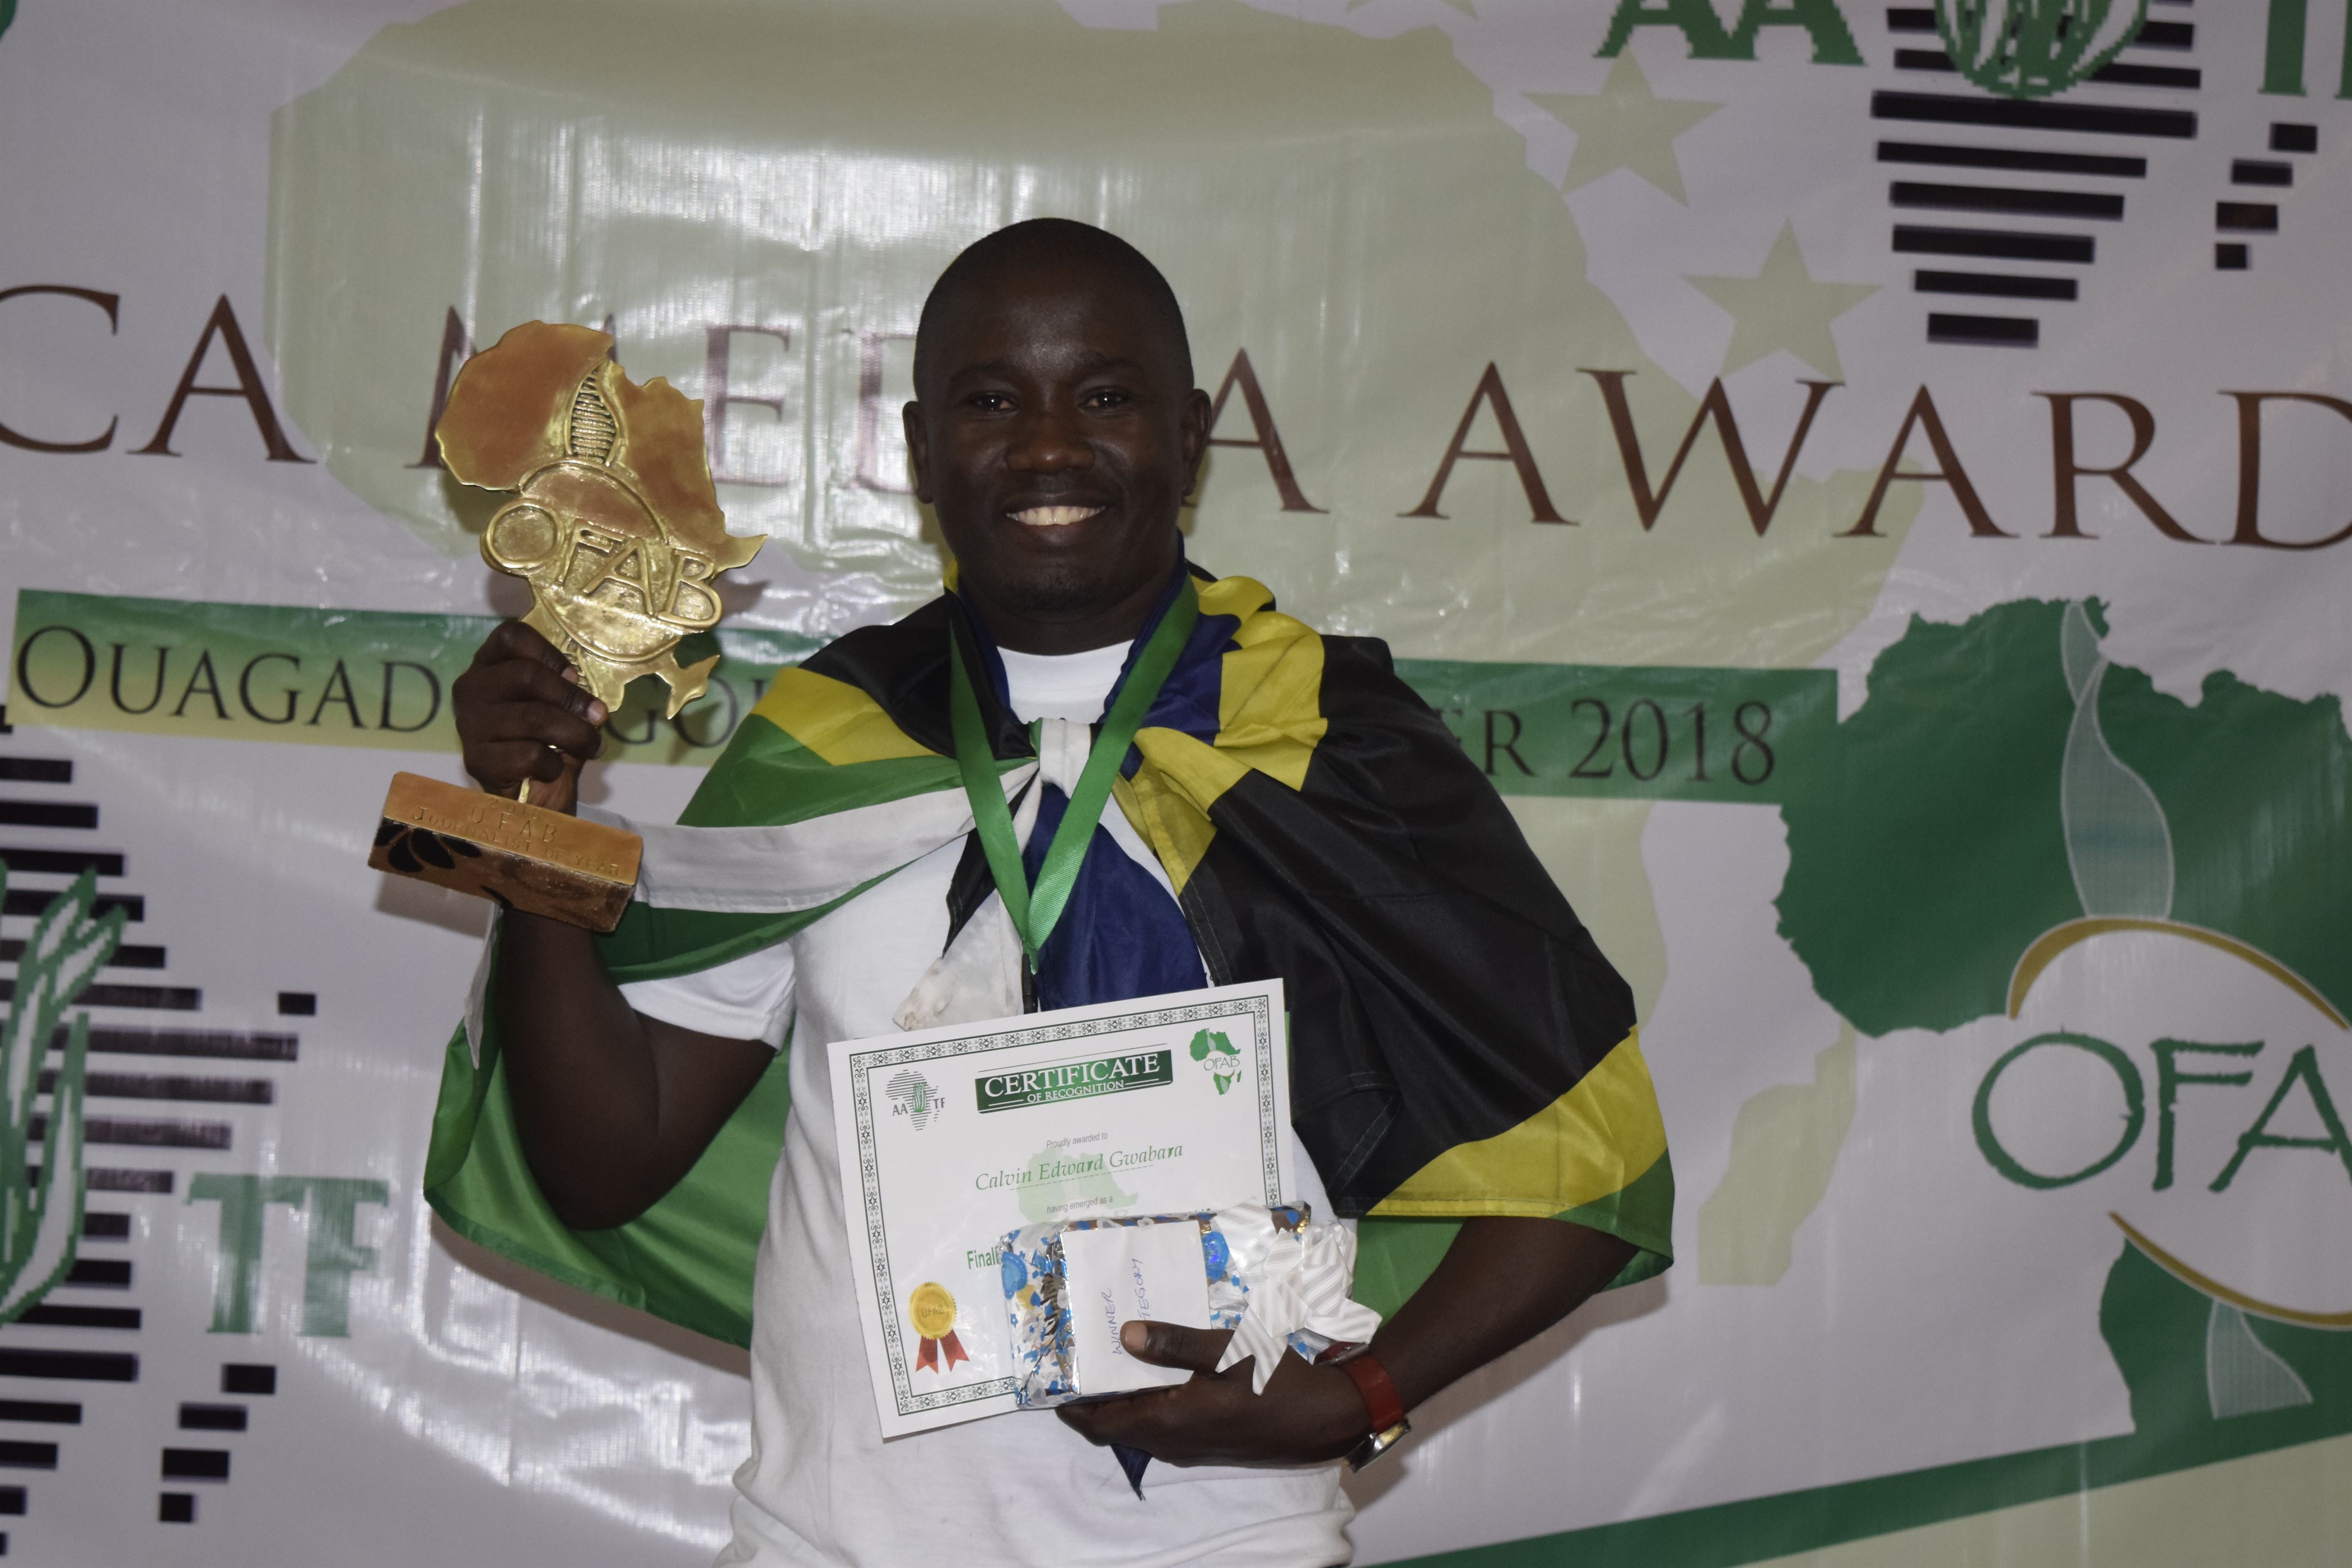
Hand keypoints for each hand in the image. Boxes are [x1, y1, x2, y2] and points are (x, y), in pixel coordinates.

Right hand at [451, 621, 606, 813]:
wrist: (529, 799)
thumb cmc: (545, 743)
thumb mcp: (559, 708)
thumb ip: (570, 692)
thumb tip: (593, 703)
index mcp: (489, 665)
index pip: (511, 636)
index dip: (549, 652)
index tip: (573, 675)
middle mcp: (471, 688)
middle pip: (526, 674)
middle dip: (572, 697)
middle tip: (597, 715)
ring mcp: (469, 724)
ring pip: (533, 717)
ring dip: (575, 734)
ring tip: (591, 745)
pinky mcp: (476, 760)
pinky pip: (528, 754)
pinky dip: (554, 764)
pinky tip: (552, 769)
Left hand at [1054, 1323, 1369, 1467]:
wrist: (1330, 1415)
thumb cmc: (1277, 1379)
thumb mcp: (1227, 1350)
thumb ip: (1175, 1343)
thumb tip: (1124, 1335)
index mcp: (1170, 1421)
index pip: (1104, 1424)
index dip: (1074, 1408)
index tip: (1052, 1383)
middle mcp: (1176, 1442)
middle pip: (1119, 1428)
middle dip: (1095, 1401)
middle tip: (1079, 1362)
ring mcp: (1196, 1445)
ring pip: (1144, 1428)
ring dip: (1124, 1402)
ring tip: (1112, 1362)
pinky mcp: (1214, 1440)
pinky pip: (1167, 1426)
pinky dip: (1150, 1405)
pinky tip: (1159, 1374)